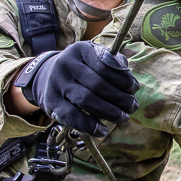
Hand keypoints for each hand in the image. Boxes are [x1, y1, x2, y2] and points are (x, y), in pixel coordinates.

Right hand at [21, 42, 139, 136]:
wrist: (46, 76)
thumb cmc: (81, 69)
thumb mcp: (94, 58)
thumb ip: (114, 64)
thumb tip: (131, 83)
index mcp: (81, 50)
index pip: (106, 65)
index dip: (124, 79)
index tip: (134, 89)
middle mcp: (66, 64)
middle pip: (98, 84)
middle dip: (120, 99)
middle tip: (133, 107)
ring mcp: (57, 83)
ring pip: (86, 100)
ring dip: (109, 112)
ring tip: (123, 119)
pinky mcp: (51, 102)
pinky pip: (72, 116)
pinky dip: (89, 126)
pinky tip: (103, 131)